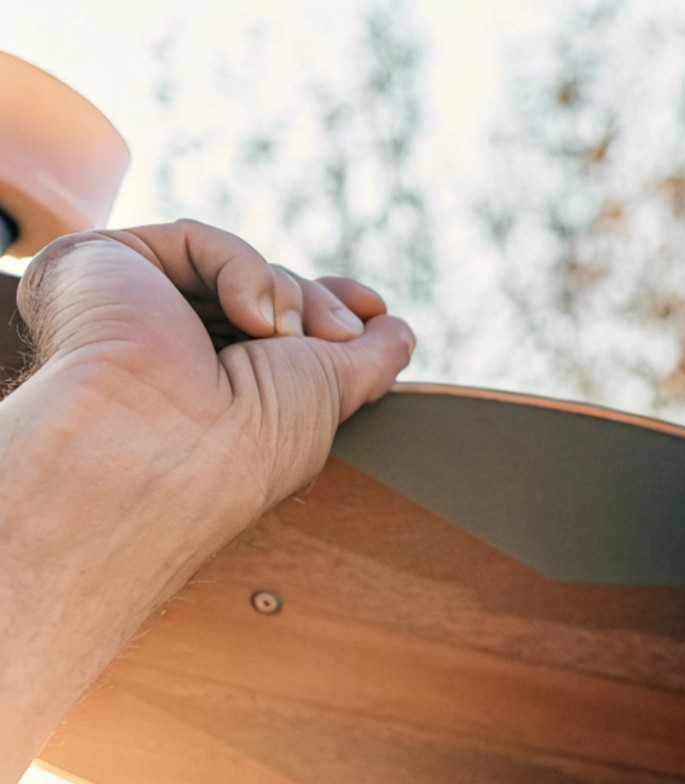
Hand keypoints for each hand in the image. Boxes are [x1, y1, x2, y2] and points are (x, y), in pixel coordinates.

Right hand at [16, 219, 413, 527]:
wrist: (169, 451)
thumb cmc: (249, 444)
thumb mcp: (327, 396)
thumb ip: (366, 359)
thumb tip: (400, 330)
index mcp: (202, 387)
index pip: (269, 324)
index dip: (325, 305)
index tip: (375, 309)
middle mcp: (157, 347)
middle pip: (259, 292)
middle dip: (316, 306)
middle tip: (342, 335)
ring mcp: (123, 306)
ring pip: (233, 265)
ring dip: (287, 296)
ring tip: (286, 337)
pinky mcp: (94, 266)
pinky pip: (195, 239)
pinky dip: (242, 271)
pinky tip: (249, 317)